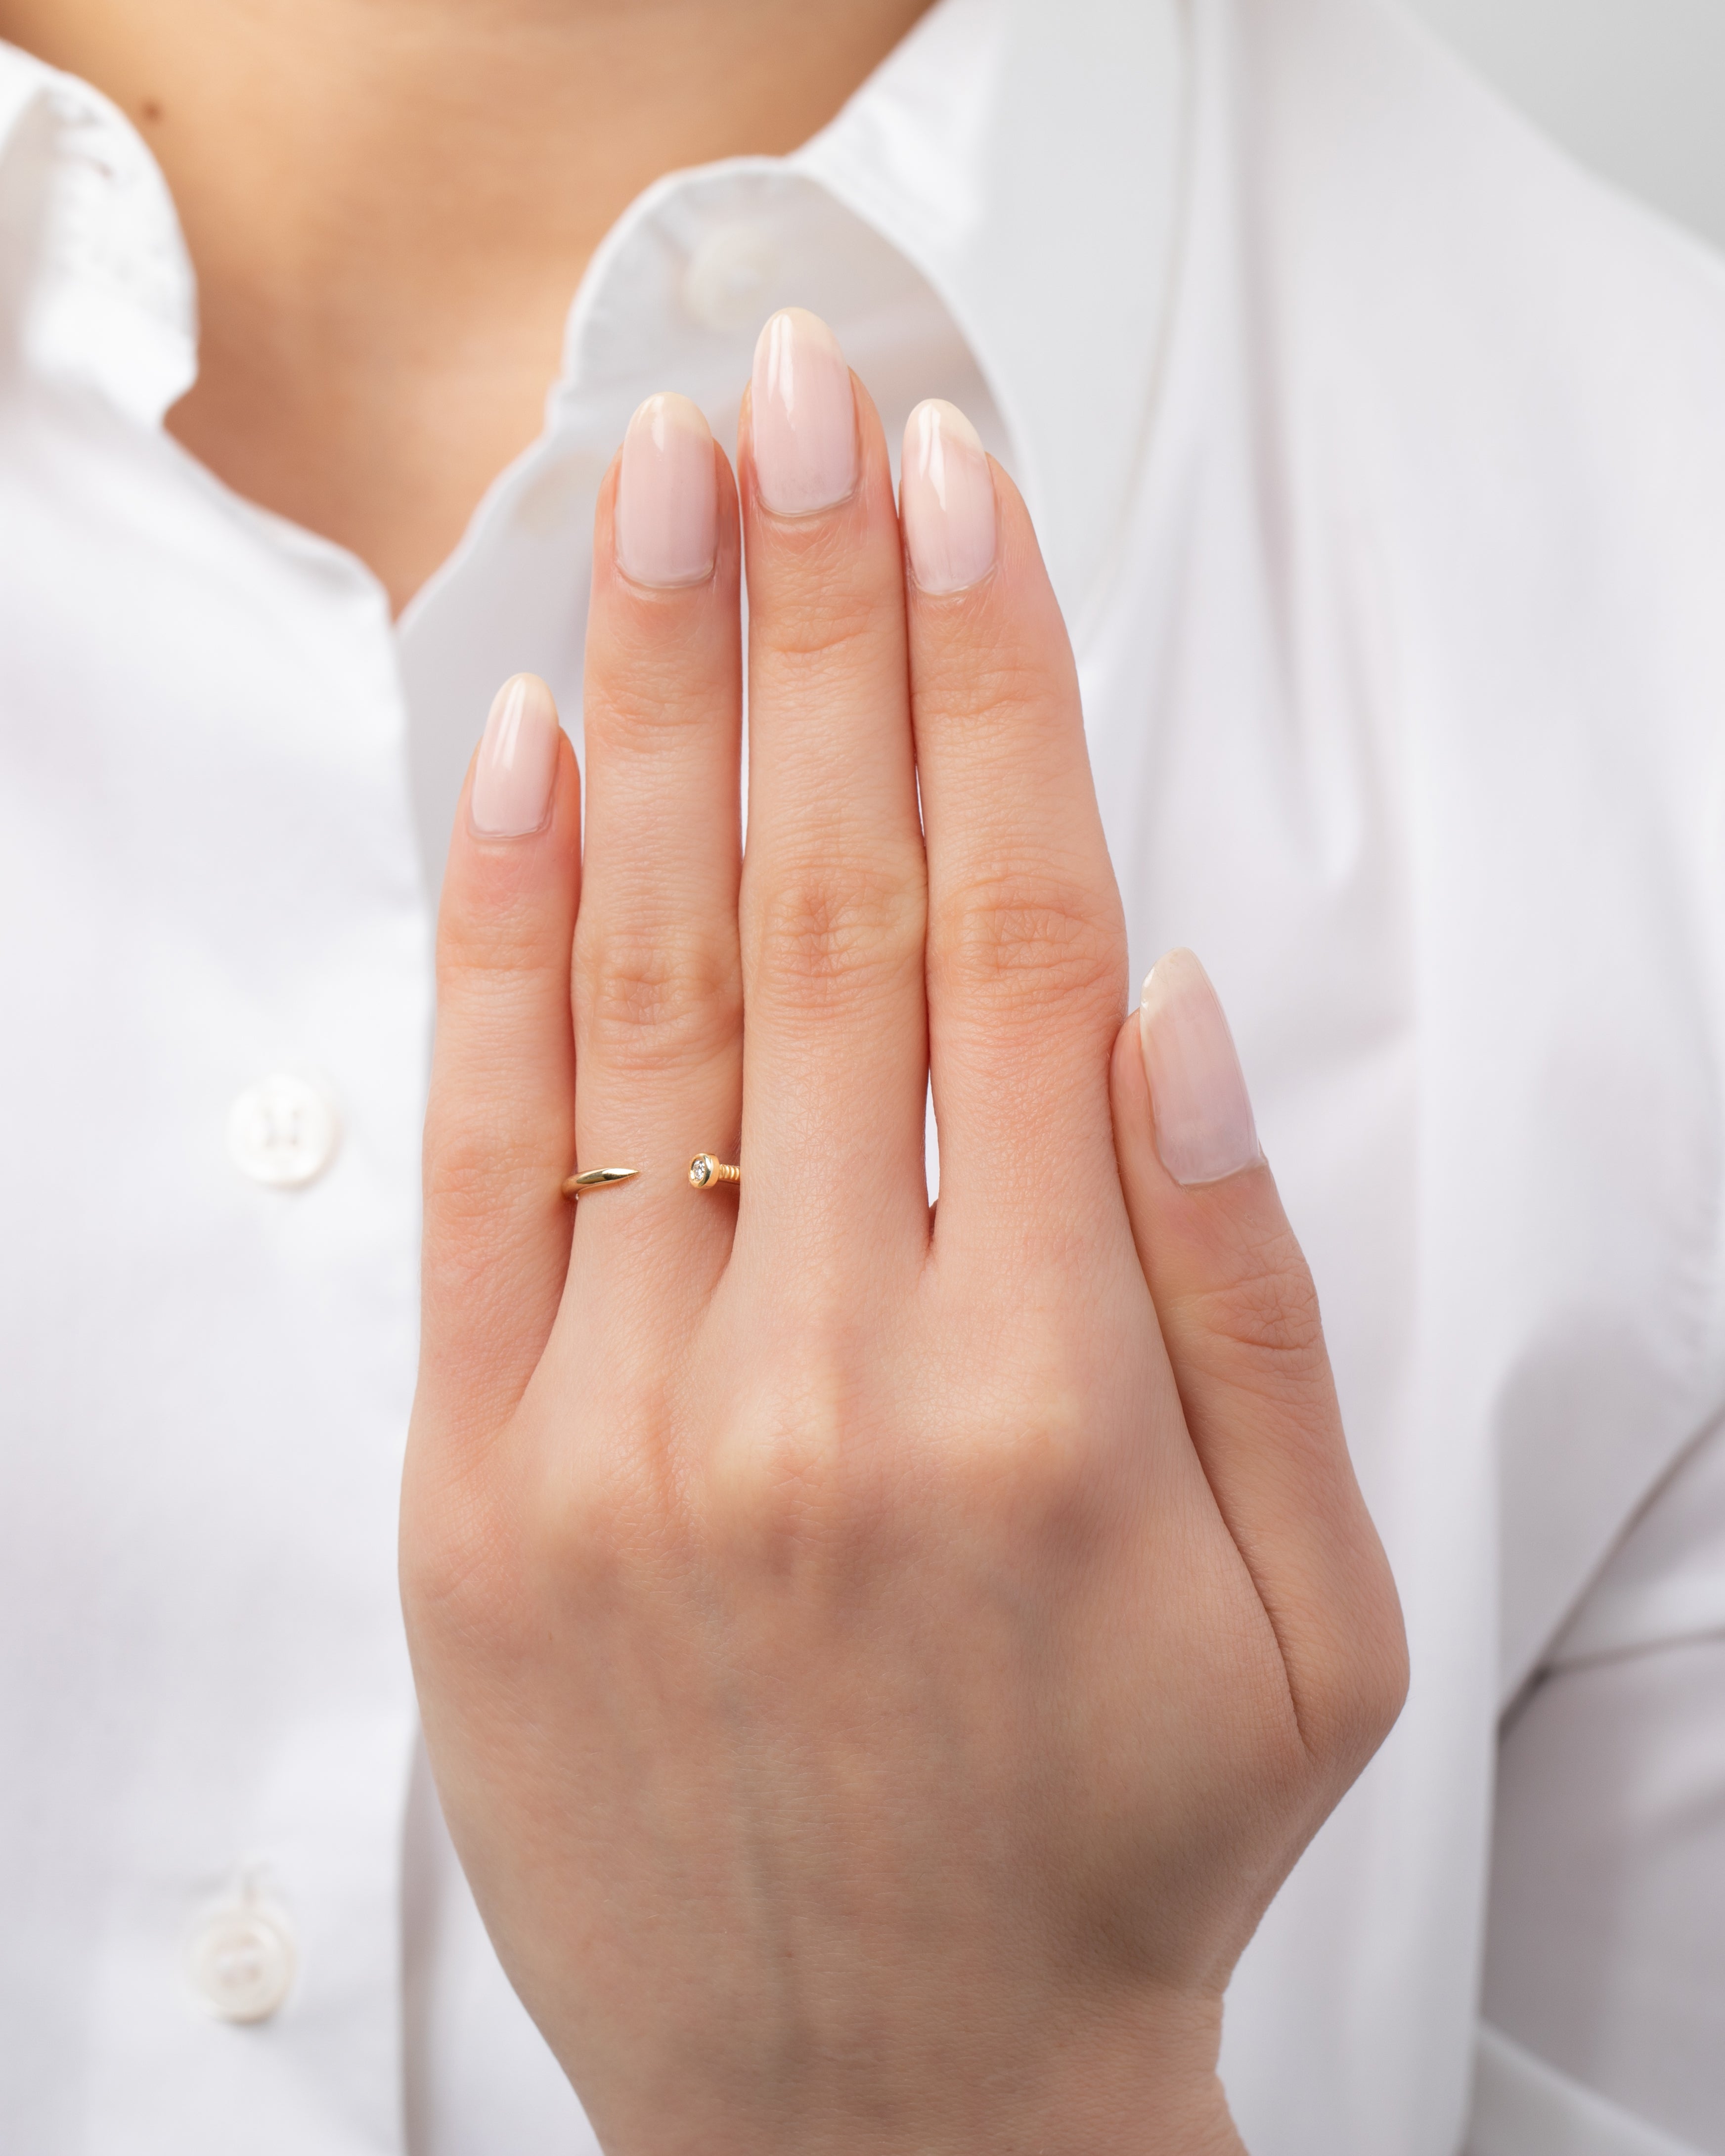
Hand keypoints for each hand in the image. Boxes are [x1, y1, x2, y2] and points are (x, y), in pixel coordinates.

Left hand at [401, 309, 1406, 2155]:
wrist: (878, 2104)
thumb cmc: (1116, 1840)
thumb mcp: (1309, 1609)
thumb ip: (1246, 1294)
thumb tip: (1165, 998)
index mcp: (1054, 1394)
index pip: (1006, 936)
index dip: (986, 687)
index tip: (958, 499)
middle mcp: (831, 1380)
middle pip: (816, 906)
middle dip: (811, 619)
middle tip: (794, 403)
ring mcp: (629, 1434)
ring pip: (641, 990)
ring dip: (649, 709)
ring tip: (654, 494)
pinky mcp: (481, 1493)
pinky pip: (485, 1163)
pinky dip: (496, 938)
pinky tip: (519, 751)